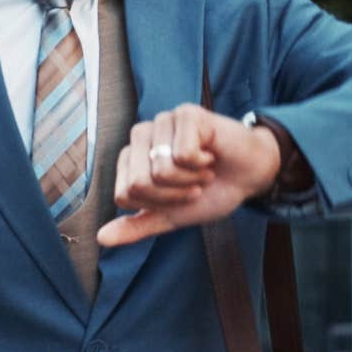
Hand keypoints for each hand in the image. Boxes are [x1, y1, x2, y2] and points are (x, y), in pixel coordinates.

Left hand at [95, 104, 281, 247]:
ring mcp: (163, 121)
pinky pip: (182, 154)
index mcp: (132, 157)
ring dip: (189, 180)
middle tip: (194, 185)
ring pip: (160, 170)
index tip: (180, 196)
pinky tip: (211, 155)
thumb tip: (102, 238)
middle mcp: (142, 135)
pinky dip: (202, 164)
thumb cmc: (211, 192)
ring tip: (204, 170)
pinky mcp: (186, 113)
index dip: (157, 205)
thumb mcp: (171, 216)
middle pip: (138, 183)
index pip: (124, 194)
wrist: (250, 178)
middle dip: (172, 195)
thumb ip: (137, 225)